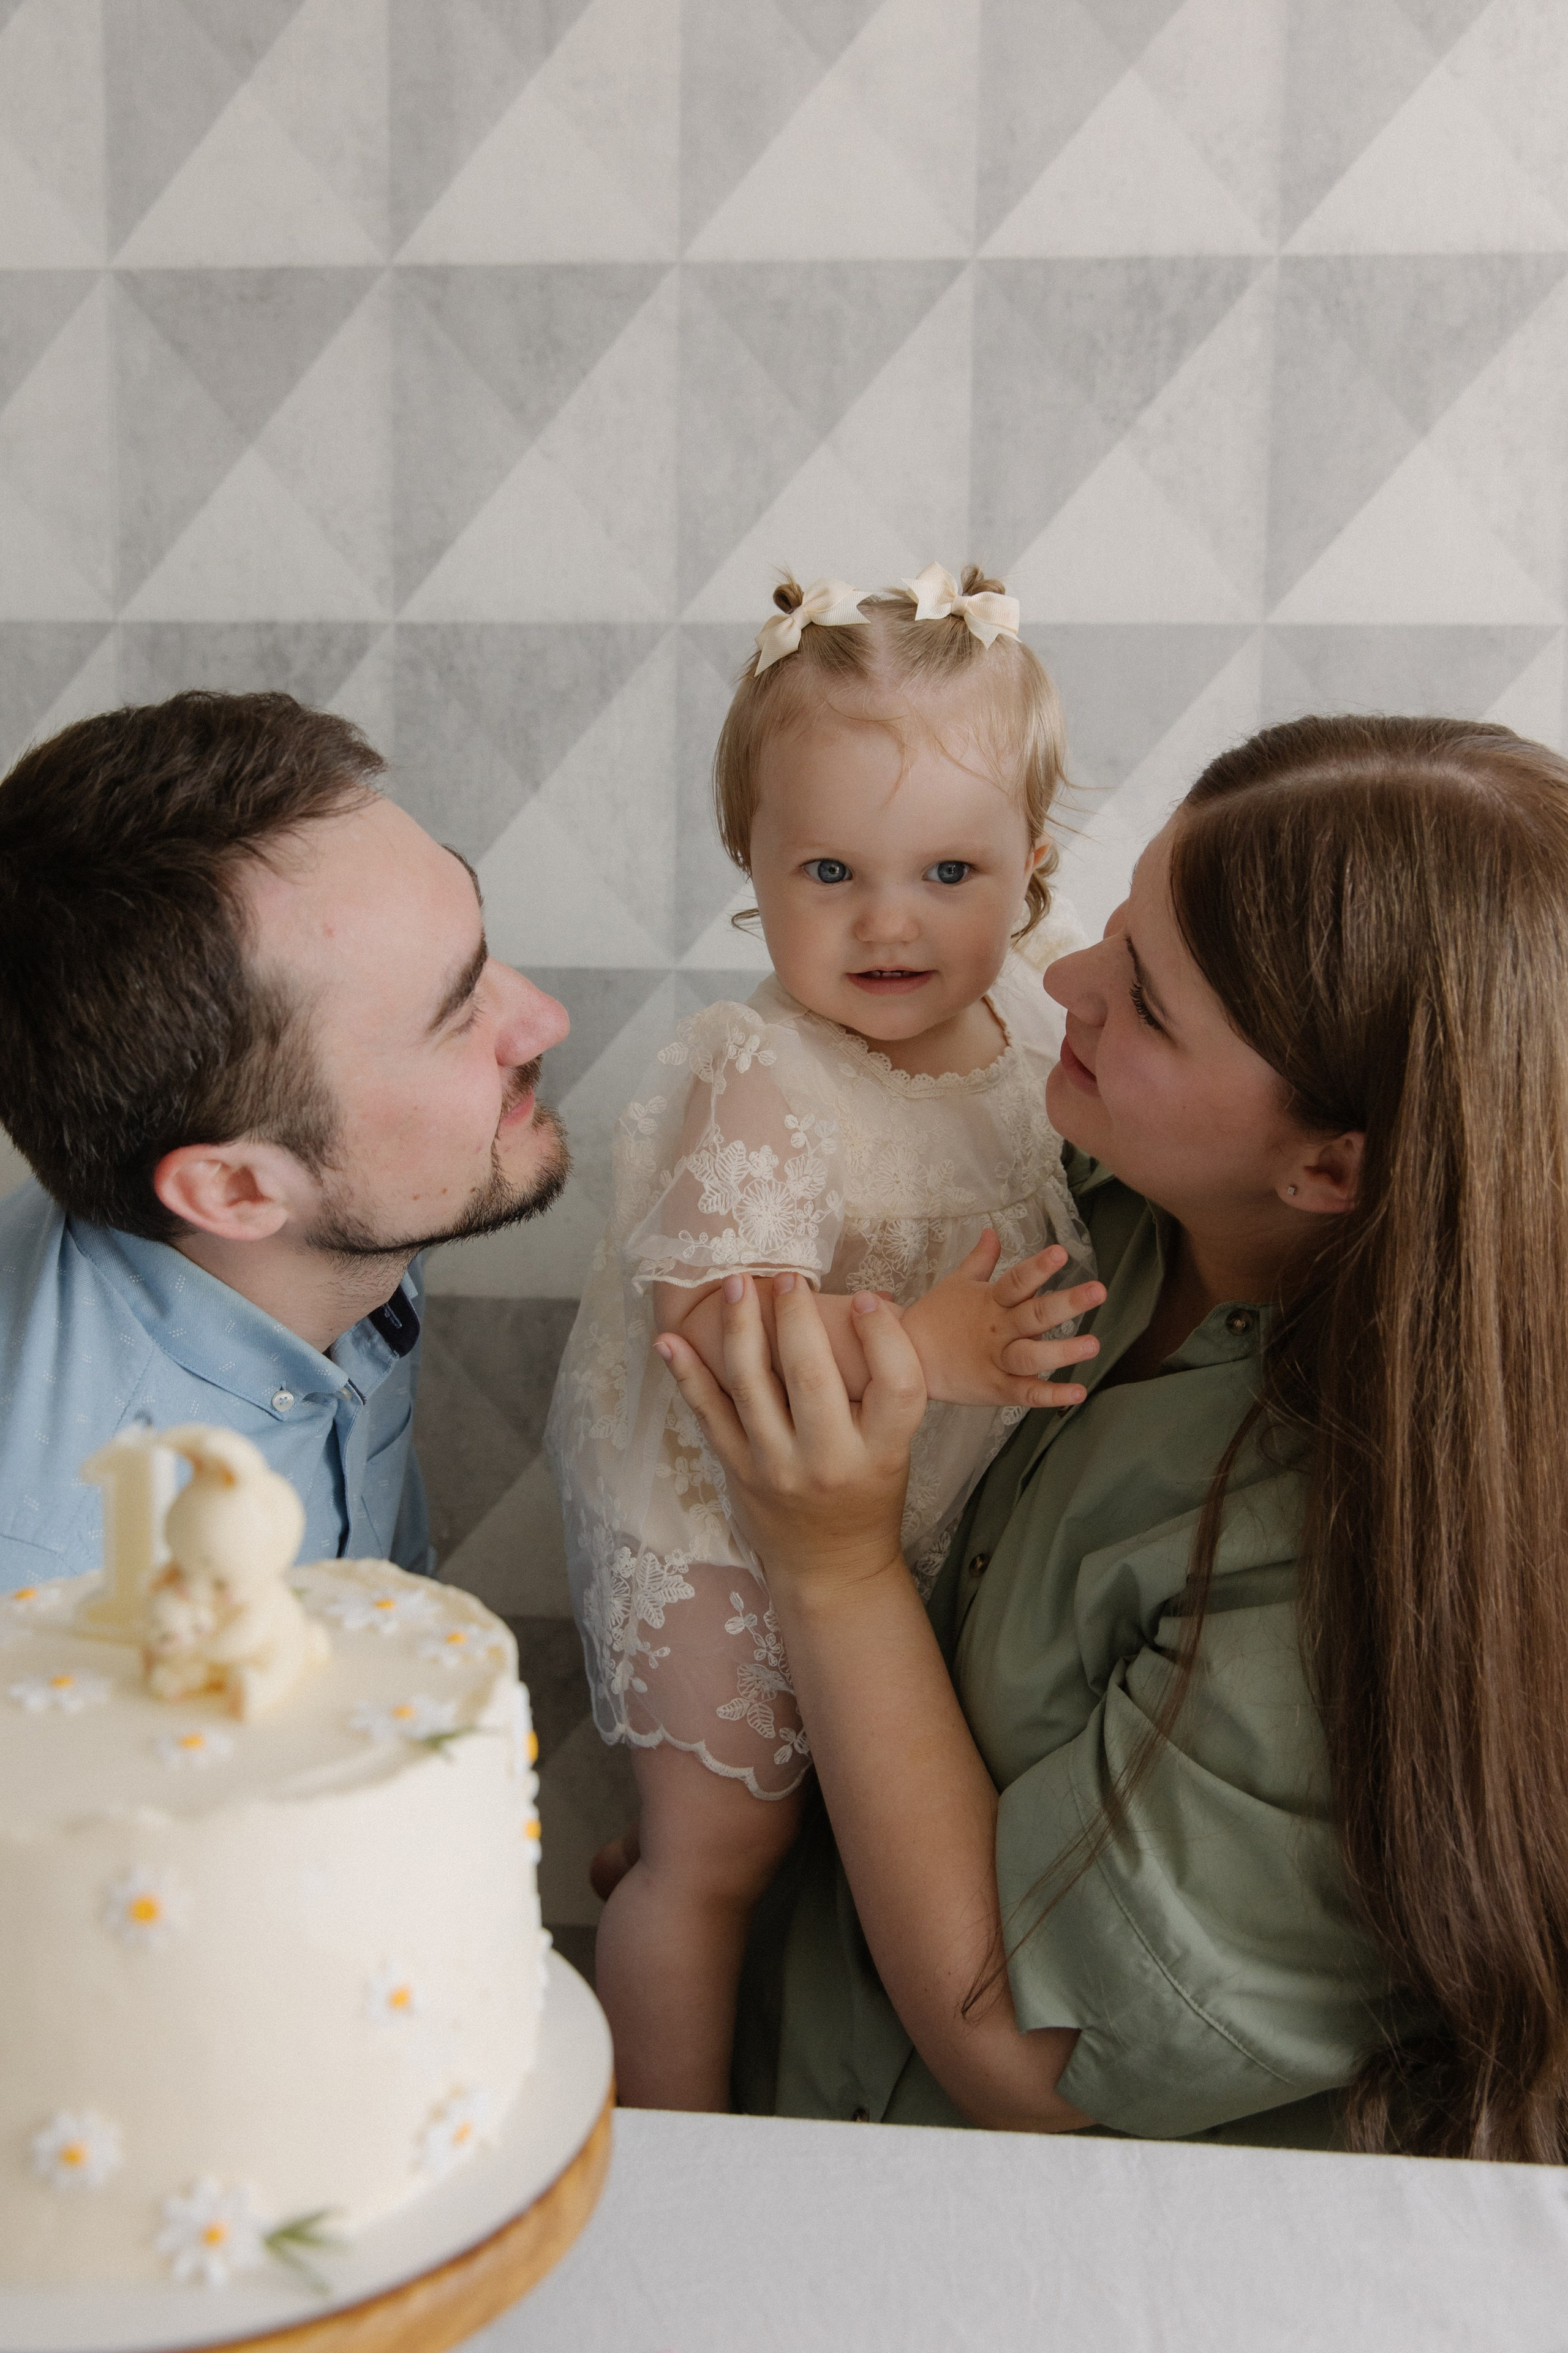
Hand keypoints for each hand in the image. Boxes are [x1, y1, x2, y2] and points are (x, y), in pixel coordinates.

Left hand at [655, 1271, 924, 1599]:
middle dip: (796, 1317)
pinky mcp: (737, 1471)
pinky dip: (686, 1374)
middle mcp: (828, 1461)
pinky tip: (669, 1340)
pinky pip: (708, 1415)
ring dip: (741, 1327)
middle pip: (811, 1376)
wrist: (832, 1568)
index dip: (884, 1336)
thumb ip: (884, 1391)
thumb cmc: (868, 1495)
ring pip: (752, 1386)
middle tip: (788, 1278)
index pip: (897, 1385)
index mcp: (882, 1453)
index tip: (867, 1300)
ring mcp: (776, 1467)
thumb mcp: (895, 1449)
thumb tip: (873, 1307)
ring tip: (737, 1283)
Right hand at [900, 1230, 1104, 1408]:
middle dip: (1066, 1303)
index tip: (1061, 1252)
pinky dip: (1051, 1395)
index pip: (1016, 1280)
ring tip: (1093, 1345)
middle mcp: (997, 1330)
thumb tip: (992, 1231)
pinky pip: (1026, 1392)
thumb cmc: (935, 1318)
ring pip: (1031, 1356)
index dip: (1038, 1267)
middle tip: (1098, 1291)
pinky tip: (1077, 1392)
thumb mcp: (957, 1284)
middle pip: (1033, 1315)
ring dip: (1062, 1352)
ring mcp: (996, 1361)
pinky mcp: (996, 1389)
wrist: (905, 1358)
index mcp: (990, 1301)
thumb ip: (981, 1260)